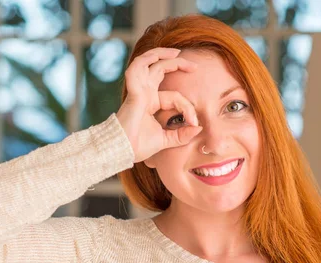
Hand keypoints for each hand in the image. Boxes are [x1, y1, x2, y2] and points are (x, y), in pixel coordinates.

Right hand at [115, 47, 202, 163]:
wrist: (122, 151)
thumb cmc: (138, 146)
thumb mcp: (167, 140)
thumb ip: (182, 135)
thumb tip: (199, 128)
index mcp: (150, 102)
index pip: (175, 96)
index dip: (188, 108)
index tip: (196, 124)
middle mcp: (144, 93)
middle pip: (159, 70)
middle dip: (177, 64)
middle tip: (194, 66)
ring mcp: (137, 91)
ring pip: (148, 63)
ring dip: (161, 54)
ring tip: (178, 53)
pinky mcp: (134, 93)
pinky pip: (136, 69)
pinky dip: (147, 60)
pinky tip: (159, 56)